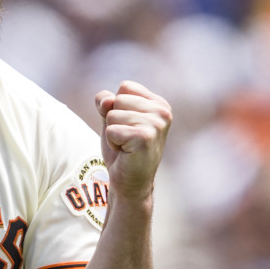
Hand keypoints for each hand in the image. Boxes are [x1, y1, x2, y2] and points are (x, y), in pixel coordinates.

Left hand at [94, 81, 170, 202]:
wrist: (129, 181)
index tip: (127, 125)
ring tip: (126, 145)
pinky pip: (111, 130)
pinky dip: (112, 142)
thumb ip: (107, 102)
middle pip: (117, 99)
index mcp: (159, 104)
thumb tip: (106, 101)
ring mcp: (156, 125)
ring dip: (112, 132)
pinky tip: (125, 152)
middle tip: (126, 138)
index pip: (125, 87)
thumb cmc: (122, 148)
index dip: (117, 106)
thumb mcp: (112, 118)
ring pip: (112, 114)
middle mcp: (162, 112)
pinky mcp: (145, 138)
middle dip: (113, 120)